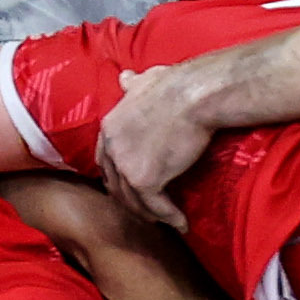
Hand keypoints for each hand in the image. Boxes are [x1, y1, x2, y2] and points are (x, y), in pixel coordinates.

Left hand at [95, 64, 212, 229]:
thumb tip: (125, 76)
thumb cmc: (176, 84)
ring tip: (164, 220)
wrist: (194, 95)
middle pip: (115, 184)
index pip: (105, 160)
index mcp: (109, 127)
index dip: (117, 175)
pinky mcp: (145, 180)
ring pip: (132, 201)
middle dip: (129, 199)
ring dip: (149, 214)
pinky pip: (155, 206)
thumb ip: (134, 84)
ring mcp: (125, 166)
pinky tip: (181, 223)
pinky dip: (169, 217)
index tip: (131, 184)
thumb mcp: (147, 80)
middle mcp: (111, 148)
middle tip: (146, 209)